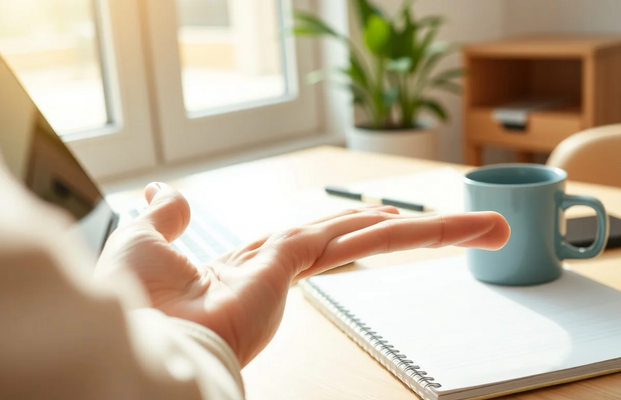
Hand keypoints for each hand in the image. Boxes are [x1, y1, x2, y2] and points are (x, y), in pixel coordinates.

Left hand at [96, 183, 509, 365]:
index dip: (350, 226)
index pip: (314, 239)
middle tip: (472, 231)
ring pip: (374, 238)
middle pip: (358, 238)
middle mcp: (282, 267)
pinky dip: (406, 231)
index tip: (380, 218)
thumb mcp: (145, 241)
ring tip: (488, 230)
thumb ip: (166, 218)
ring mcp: (293, 267)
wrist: (133, 337)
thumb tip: (165, 195)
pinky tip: (448, 227)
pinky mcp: (294, 264)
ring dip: (432, 232)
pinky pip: (358, 239)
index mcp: (254, 264)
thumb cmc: (132, 302)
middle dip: (411, 233)